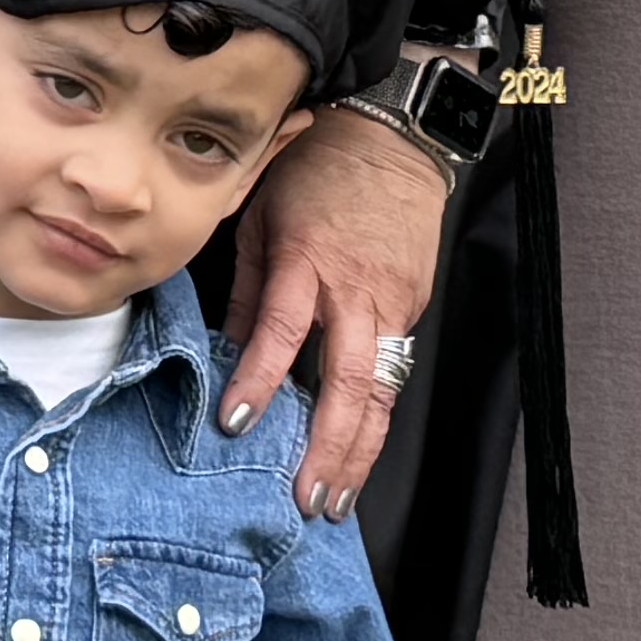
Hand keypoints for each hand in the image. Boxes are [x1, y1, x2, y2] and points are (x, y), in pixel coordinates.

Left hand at [222, 102, 448, 518]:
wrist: (391, 139)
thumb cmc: (314, 170)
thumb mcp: (259, 213)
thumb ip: (246, 285)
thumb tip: (226, 348)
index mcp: (307, 259)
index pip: (282, 329)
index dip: (260, 379)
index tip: (236, 424)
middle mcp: (356, 288)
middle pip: (350, 380)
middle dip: (331, 446)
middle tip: (309, 497)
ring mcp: (393, 301)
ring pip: (383, 390)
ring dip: (361, 451)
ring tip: (338, 500)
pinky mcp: (414, 306)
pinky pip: (393, 369)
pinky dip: (374, 415)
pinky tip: (355, 451)